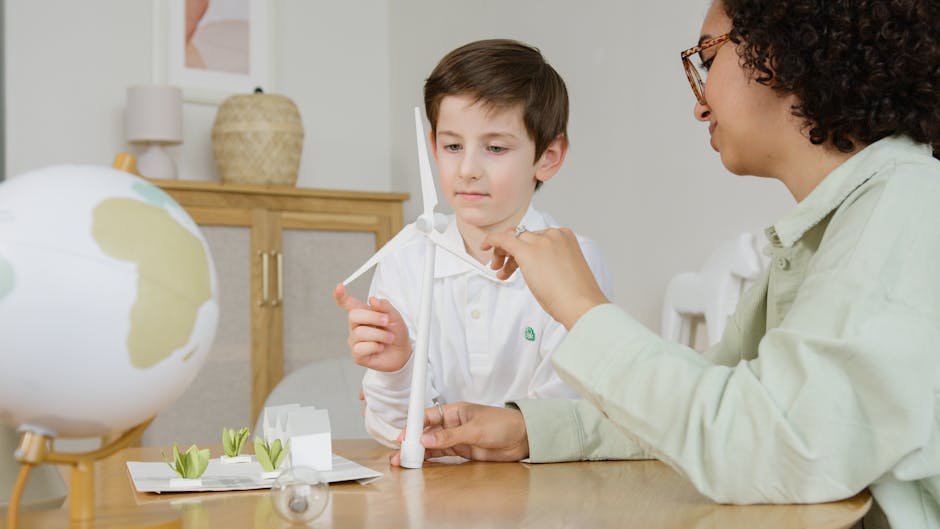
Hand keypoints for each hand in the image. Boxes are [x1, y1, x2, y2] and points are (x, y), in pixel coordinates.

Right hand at [333, 284, 411, 371]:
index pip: (348, 303)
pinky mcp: (356, 355)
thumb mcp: (395, 317)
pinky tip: (379, 348)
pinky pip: (360, 348)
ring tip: (389, 338)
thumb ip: (385, 307)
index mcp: (363, 314)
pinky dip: (374, 347)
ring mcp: (354, 340)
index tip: (339, 287)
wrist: (402, 353)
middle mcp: (355, 326)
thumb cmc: (396, 333)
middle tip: (386, 321)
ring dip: (379, 335)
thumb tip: (372, 300)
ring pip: (359, 333)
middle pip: (353, 315)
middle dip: (372, 317)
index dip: (340, 296)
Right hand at [390, 402, 528, 464]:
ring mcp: (457, 438)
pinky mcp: (462, 450)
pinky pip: (442, 454)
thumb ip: (450, 436)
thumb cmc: (503, 423)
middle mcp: (453, 424)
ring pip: (432, 445)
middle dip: (412, 441)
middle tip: (399, 451)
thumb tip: (427, 440)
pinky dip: (431, 458)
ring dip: (419, 452)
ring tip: (404, 460)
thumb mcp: (475, 429)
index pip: (428, 416)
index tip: (403, 435)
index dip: (414, 424)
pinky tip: (421, 462)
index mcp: (455, 411)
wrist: (523, 438)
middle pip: (427, 432)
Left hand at [481, 228, 608, 328]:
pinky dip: (492, 241)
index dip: (523, 249)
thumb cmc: (577, 295)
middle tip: (502, 267)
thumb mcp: (565, 271)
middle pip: (524, 236)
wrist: (581, 304)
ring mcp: (541, 241)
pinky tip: (485, 247)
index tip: (517, 261)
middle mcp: (553, 234)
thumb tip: (537, 269)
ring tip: (498, 270)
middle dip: (510, 251)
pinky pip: (503, 239)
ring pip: (513, 238)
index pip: (537, 237)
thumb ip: (551, 263)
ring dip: (502, 252)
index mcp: (565, 237)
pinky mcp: (527, 250)